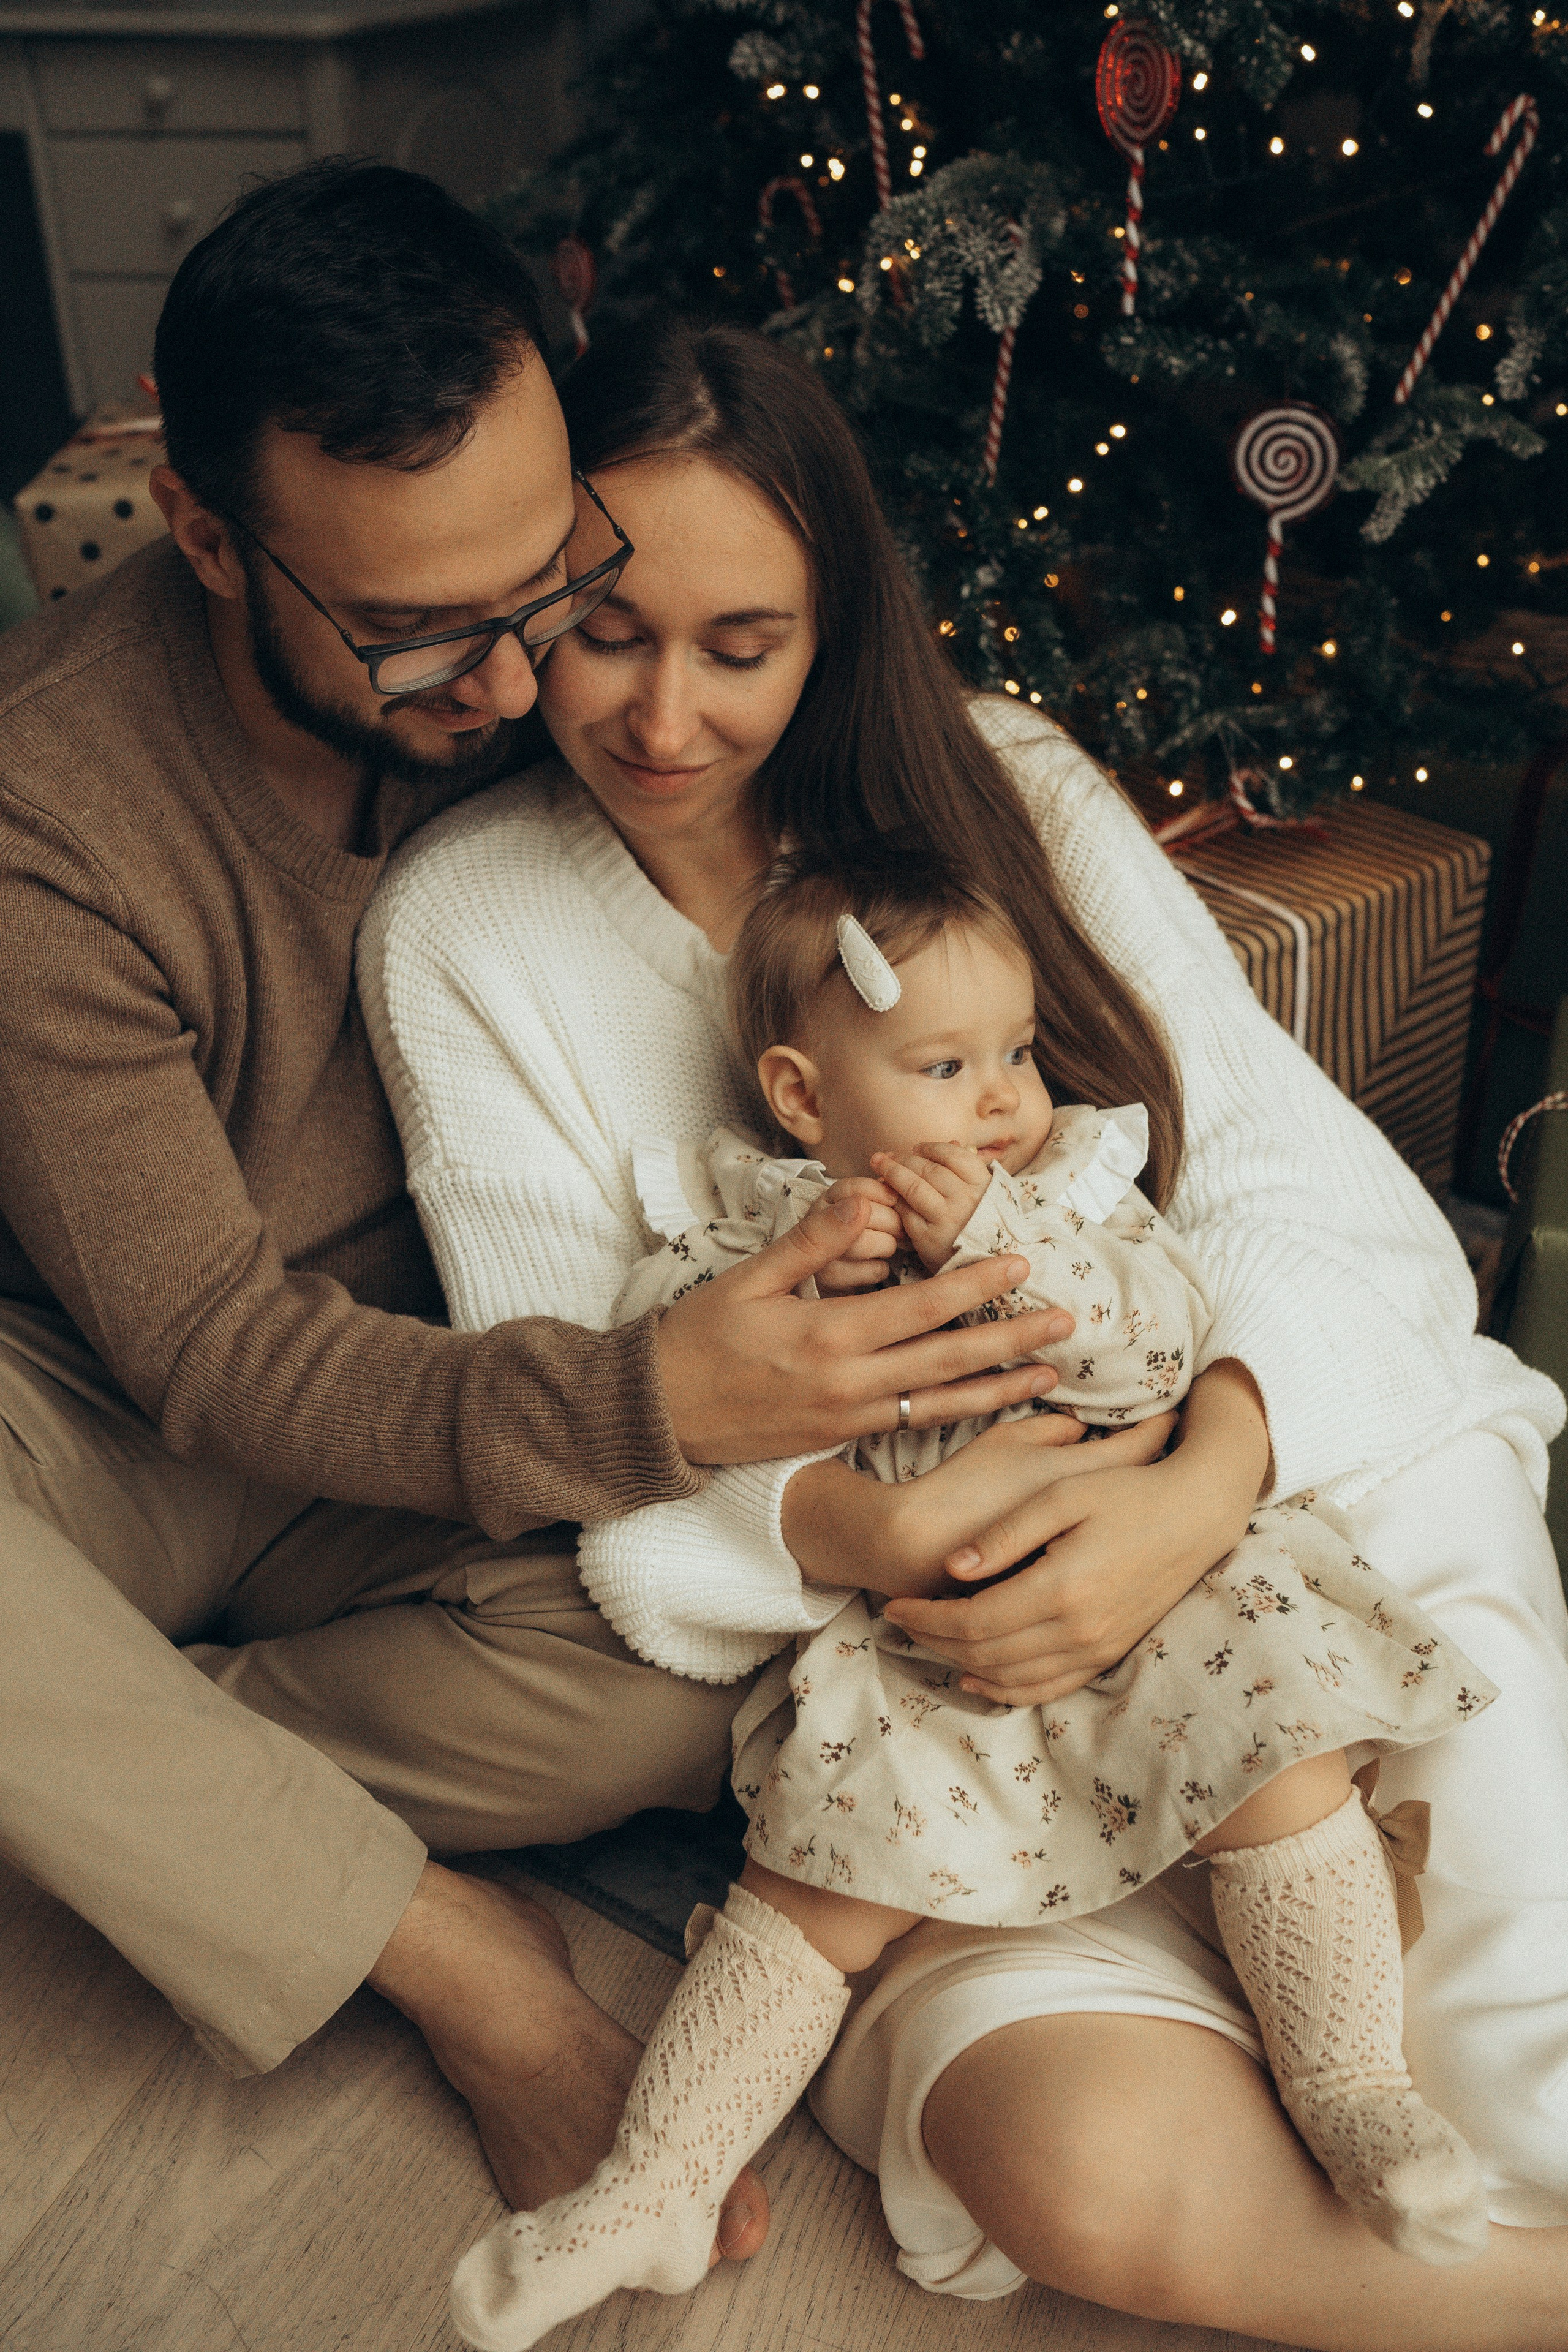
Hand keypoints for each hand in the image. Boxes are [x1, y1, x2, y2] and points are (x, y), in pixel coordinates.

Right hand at [657, 1190, 1076, 1464]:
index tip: (1020, 1262)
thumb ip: (813, 1241)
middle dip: (1012, 1341)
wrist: (660, 1415)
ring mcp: (849, 1417)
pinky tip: (992, 1406)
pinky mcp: (842, 1437)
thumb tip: (865, 1196)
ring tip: (1050, 1375)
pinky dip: (960, 1416)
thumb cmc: (700, 1337)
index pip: (920, 1307)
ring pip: (942, 1403)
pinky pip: (915, 1426)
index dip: (975, 1285)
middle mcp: (848, 1383)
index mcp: (828, 1336)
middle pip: (948, 1361)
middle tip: (1066, 1323)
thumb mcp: (748, 1279)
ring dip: (1001, 1388)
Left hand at [870, 1142, 992, 1271]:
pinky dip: (894, 1200)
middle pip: (928, 1169)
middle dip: (904, 1158)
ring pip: (914, 1187)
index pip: (952, 1155)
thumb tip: (951, 1142)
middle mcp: (966, 1200)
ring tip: (879, 1164)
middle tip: (888, 1155)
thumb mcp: (987, 1195)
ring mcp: (947, 1220)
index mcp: (983, 1185)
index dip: (930, 1148)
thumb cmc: (984, 1225)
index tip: (916, 1148)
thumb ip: (969, 1169)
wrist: (986, 1266)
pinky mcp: (929, 1239)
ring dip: (892, 1172)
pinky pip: (906, 1212)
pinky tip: (887, 1194)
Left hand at [881, 1362, 1268, 1703]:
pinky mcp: (1110, 1652)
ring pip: (1013, 1678)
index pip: (975, 1621)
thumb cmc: (1127, 1492)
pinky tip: (978, 1676)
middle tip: (900, 1621)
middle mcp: (1081, 1629)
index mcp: (1063, 1587)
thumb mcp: (1062, 1493)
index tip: (895, 1604)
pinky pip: (1049, 1688)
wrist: (1197, 1515)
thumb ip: (1006, 1533)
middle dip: (934, 1642)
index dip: (927, 1618)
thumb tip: (952, 1569)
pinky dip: (1007, 1689)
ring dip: (962, 1665)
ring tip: (928, 1641)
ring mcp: (1099, 1647)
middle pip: (986, 1655)